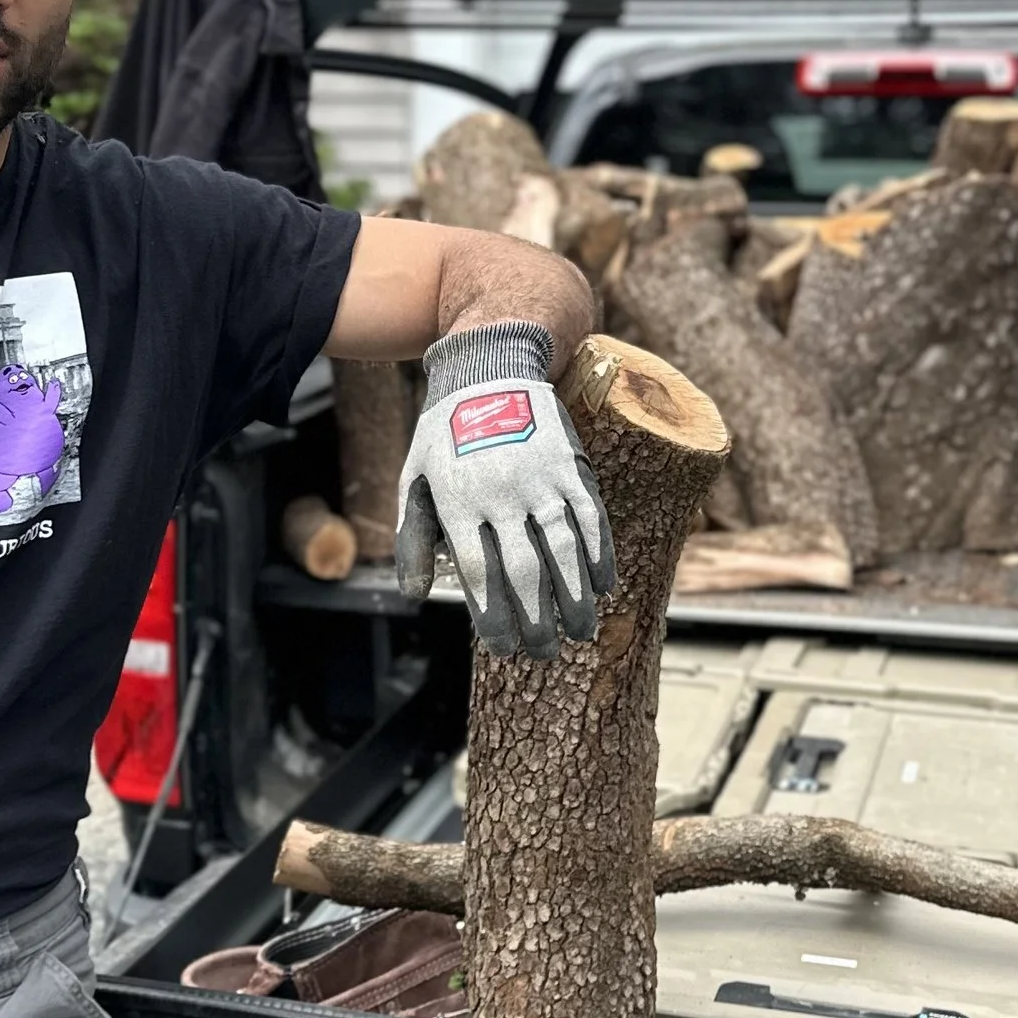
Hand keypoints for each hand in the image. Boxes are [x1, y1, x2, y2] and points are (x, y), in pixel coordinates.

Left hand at [395, 324, 614, 658]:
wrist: (490, 366)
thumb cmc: (446, 432)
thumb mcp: (415, 479)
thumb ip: (413, 538)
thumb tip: (414, 595)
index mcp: (457, 502)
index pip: (479, 575)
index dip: (494, 618)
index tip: (503, 647)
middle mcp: (500, 494)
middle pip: (524, 573)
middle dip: (536, 621)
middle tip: (544, 651)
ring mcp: (540, 479)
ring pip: (563, 551)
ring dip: (575, 598)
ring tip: (580, 632)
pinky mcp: (571, 465)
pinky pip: (591, 518)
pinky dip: (600, 555)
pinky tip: (603, 585)